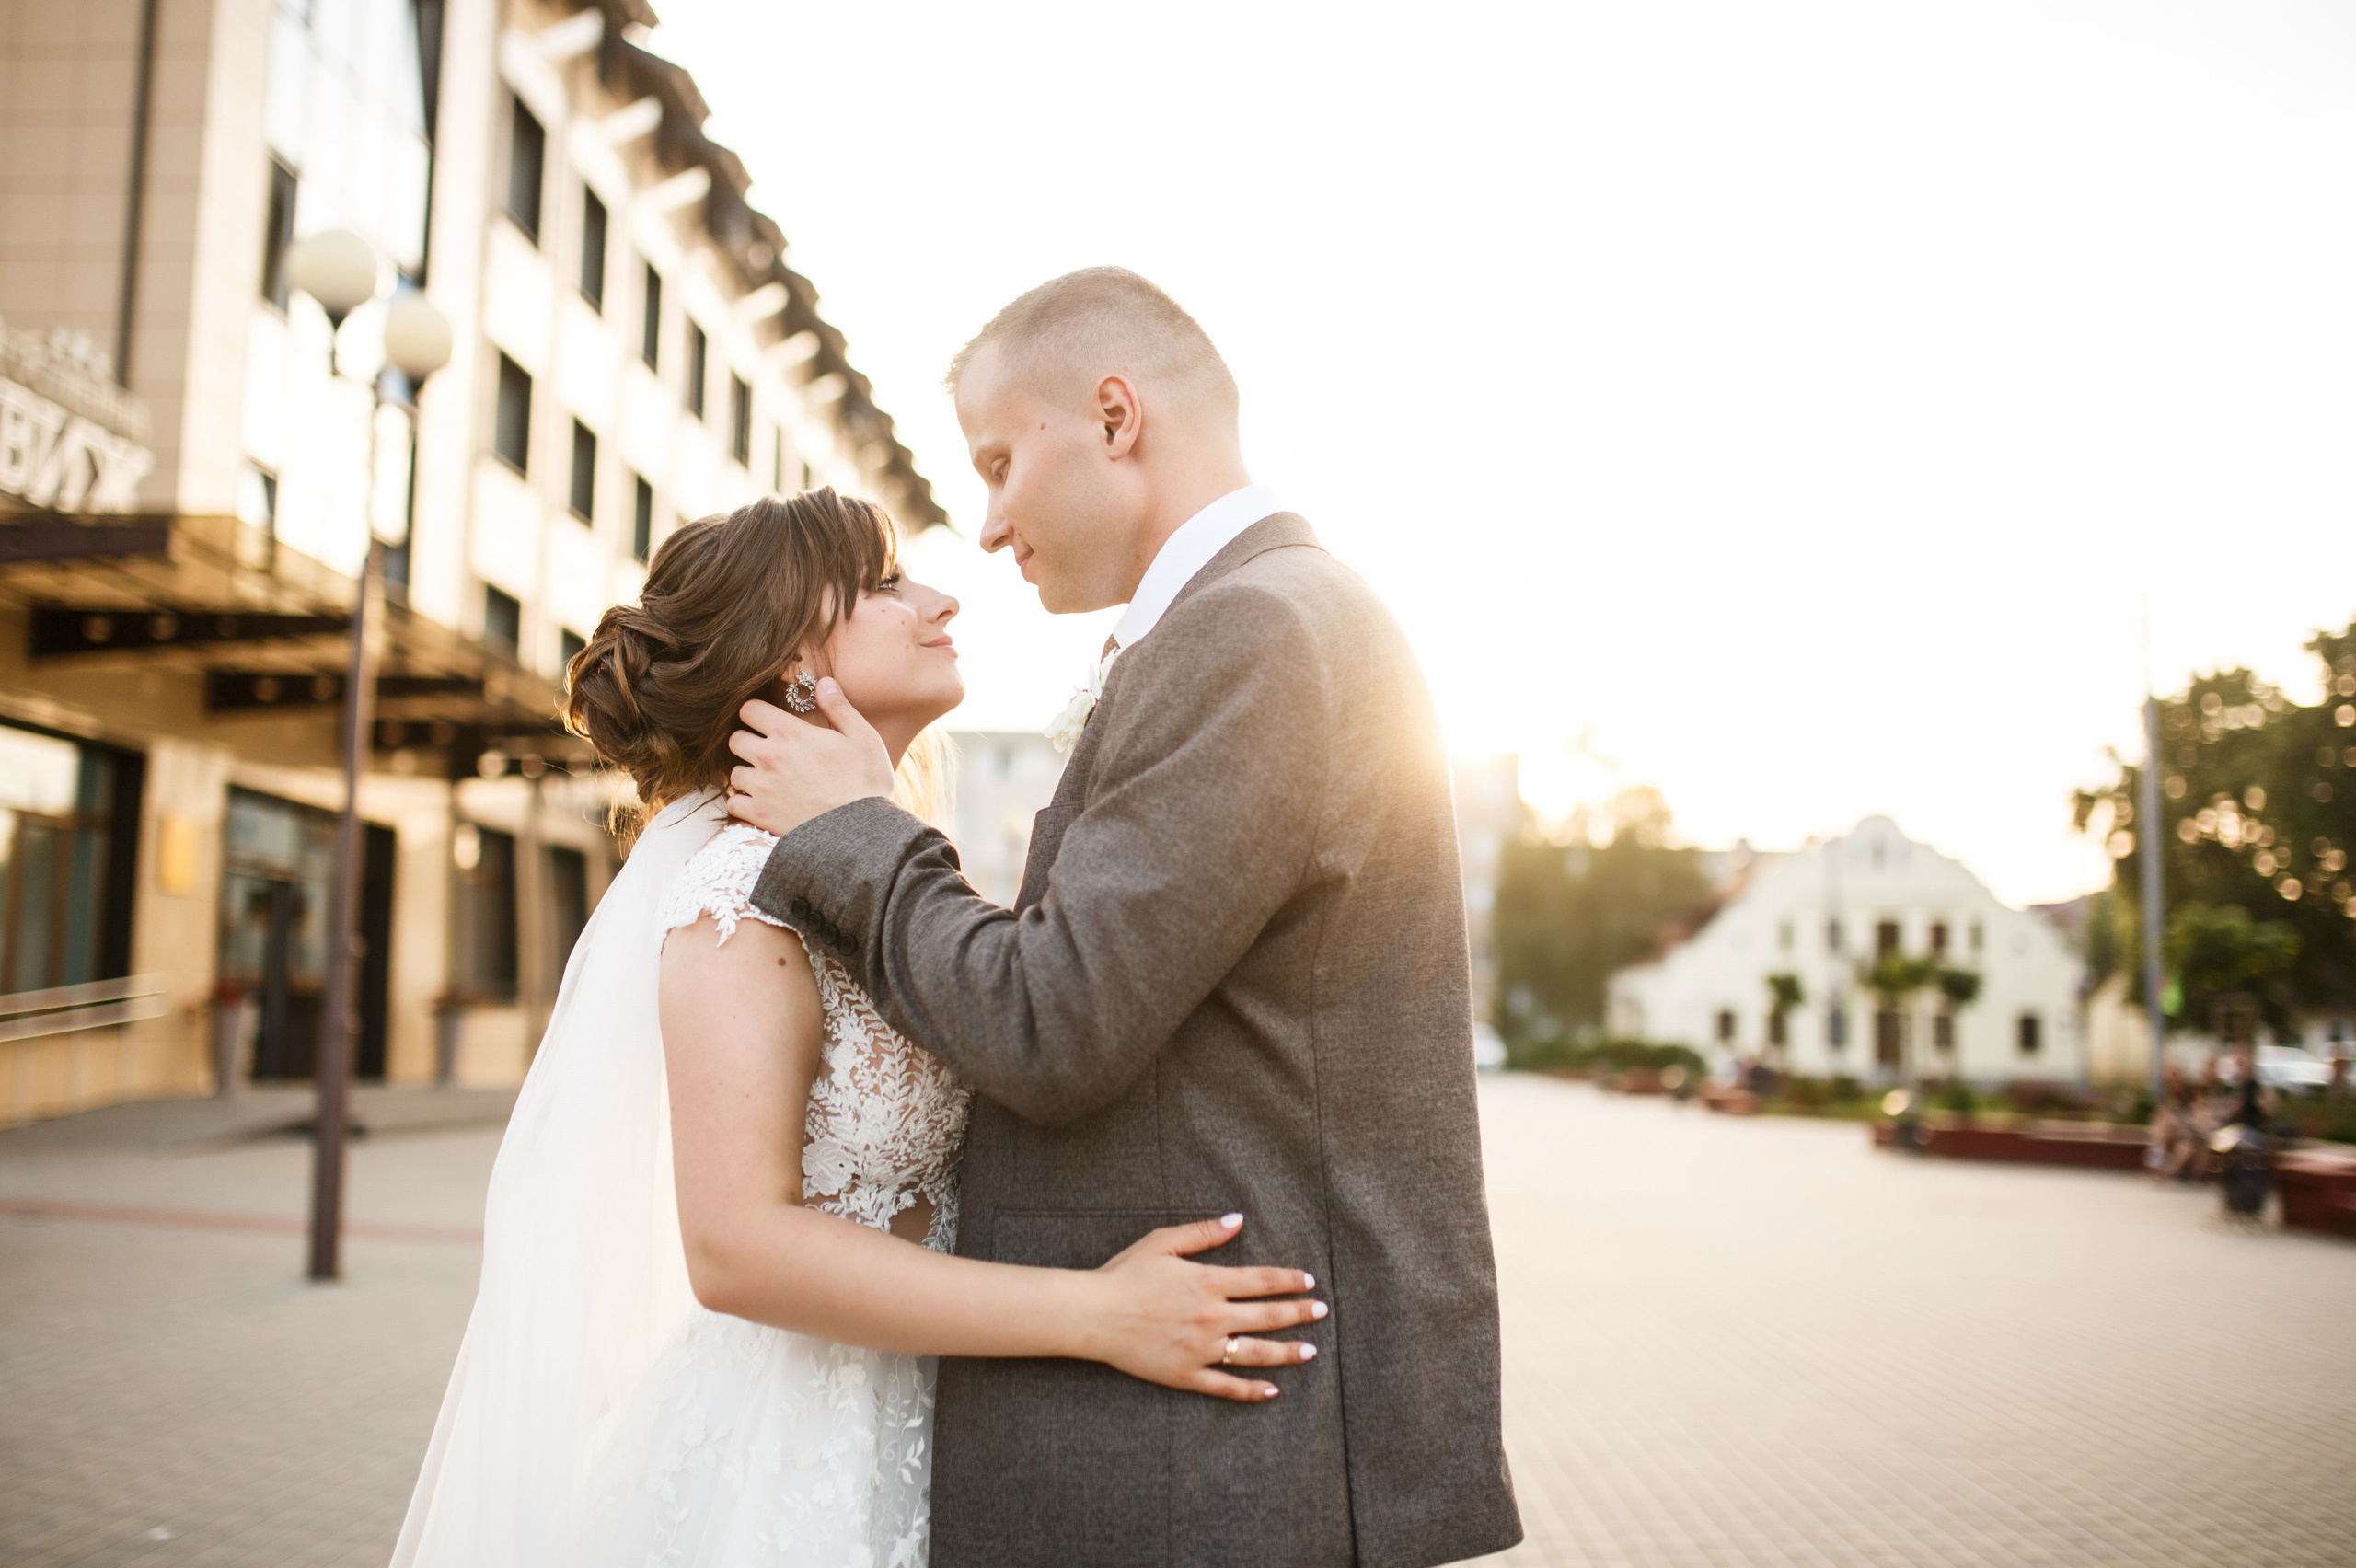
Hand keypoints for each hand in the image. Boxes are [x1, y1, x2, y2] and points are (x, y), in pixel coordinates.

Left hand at [727, 679, 895, 835]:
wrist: (862, 831)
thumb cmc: (866, 782)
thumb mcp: (862, 737)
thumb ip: (839, 707)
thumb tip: (823, 682)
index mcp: (790, 733)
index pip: (749, 709)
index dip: (757, 713)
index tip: (767, 721)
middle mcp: (769, 757)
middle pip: (735, 740)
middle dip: (748, 742)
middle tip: (767, 751)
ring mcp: (762, 788)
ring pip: (733, 773)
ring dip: (746, 774)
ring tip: (766, 780)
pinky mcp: (760, 815)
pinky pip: (733, 804)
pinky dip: (743, 803)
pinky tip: (762, 803)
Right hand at [1076, 1214, 1325, 1402]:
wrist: (1094, 1314)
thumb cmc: (1125, 1274)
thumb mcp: (1162, 1242)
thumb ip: (1204, 1233)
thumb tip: (1238, 1220)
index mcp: (1209, 1282)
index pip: (1262, 1281)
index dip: (1288, 1281)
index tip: (1308, 1282)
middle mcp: (1212, 1316)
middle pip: (1267, 1316)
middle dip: (1299, 1314)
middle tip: (1321, 1312)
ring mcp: (1202, 1349)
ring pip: (1255, 1353)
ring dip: (1286, 1352)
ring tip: (1310, 1352)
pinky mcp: (1186, 1374)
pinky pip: (1225, 1385)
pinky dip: (1250, 1390)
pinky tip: (1272, 1390)